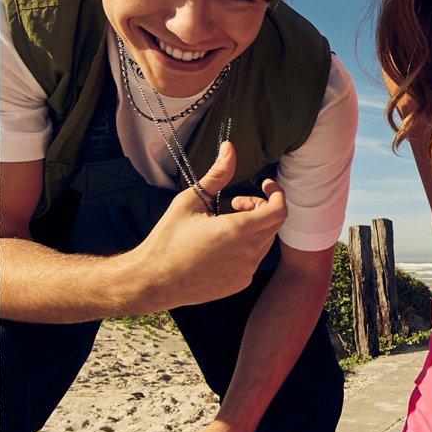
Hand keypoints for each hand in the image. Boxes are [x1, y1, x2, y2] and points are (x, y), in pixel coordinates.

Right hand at [131, 141, 287, 311]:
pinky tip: (222, 244)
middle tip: (237, 202)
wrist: (152, 280)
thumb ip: (217, 174)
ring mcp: (245, 271)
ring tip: (225, 222)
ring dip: (254, 226)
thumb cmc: (168, 239)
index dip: (277, 193)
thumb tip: (229, 148)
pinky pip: (254, 259)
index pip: (279, 210)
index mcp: (237, 230)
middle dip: (262, 207)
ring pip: (265, 241)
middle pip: (274, 223)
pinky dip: (247, 246)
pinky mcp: (240, 283)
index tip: (265, 184)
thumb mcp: (191, 200)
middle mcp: (247, 253)